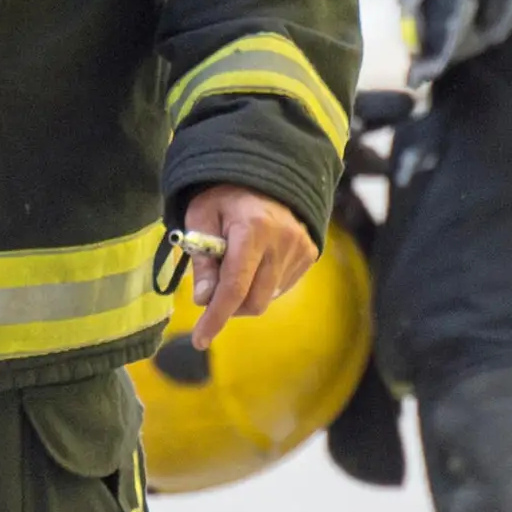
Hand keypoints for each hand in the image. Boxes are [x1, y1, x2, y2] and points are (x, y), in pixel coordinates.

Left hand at [182, 185, 318, 349]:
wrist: (268, 172)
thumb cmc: (226, 196)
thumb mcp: (201, 216)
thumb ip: (202, 258)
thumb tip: (203, 299)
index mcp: (252, 230)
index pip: (234, 287)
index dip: (216, 317)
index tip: (201, 340)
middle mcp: (282, 242)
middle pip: (253, 301)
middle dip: (229, 307)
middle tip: (211, 289)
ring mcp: (300, 249)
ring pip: (267, 298)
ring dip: (245, 295)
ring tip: (235, 263)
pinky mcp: (310, 254)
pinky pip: (280, 288)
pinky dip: (261, 285)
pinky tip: (255, 261)